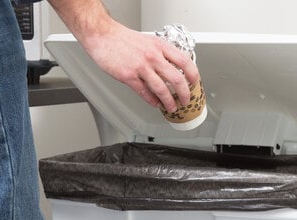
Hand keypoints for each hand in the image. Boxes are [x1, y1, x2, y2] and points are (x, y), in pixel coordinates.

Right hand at [80, 20, 199, 112]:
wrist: (102, 35)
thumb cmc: (122, 39)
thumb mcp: (147, 41)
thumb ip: (159, 55)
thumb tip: (169, 70)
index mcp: (159, 46)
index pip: (184, 61)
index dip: (192, 74)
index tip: (194, 83)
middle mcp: (153, 56)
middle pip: (176, 78)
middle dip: (184, 93)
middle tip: (185, 101)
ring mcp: (141, 67)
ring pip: (162, 89)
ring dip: (169, 102)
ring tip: (172, 107)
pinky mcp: (129, 76)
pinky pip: (145, 93)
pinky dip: (152, 101)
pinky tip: (156, 104)